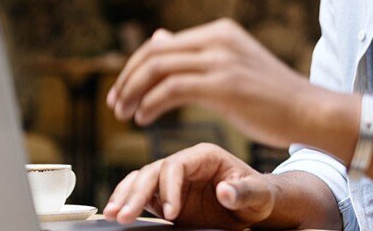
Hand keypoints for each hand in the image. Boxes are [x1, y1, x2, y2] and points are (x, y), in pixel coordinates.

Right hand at [103, 143, 275, 228]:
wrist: (254, 205)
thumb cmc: (258, 195)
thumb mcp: (259, 195)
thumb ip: (244, 192)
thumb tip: (224, 191)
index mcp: (204, 155)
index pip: (176, 165)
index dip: (169, 187)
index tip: (171, 213)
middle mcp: (184, 163)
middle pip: (153, 171)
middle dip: (137, 193)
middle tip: (125, 215)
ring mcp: (173, 179)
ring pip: (141, 180)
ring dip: (125, 196)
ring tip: (113, 215)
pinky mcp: (165, 194)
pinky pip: (141, 193)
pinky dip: (126, 200)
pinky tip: (116, 212)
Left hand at [106, 19, 322, 147]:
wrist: (311, 112)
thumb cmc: (274, 97)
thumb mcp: (233, 65)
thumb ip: (196, 53)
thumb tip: (159, 37)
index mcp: (220, 31)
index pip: (162, 43)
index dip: (135, 67)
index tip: (123, 91)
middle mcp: (218, 39)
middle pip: (153, 53)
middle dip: (127, 79)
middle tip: (116, 105)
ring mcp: (221, 60)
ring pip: (157, 69)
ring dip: (133, 93)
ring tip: (125, 115)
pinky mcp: (223, 85)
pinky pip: (170, 90)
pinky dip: (150, 104)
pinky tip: (145, 119)